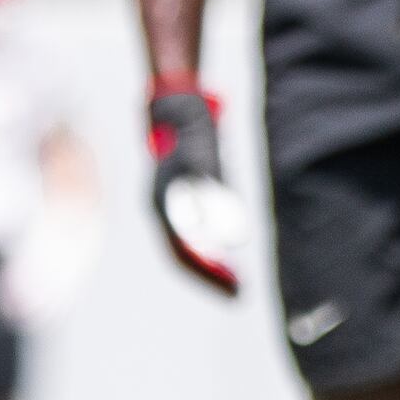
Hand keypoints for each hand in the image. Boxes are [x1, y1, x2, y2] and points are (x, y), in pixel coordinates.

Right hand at [146, 84, 249, 295]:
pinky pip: (195, 229)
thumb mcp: (198, 151)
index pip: (182, 250)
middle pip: (183, 252)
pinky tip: (227, 254)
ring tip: (234, 283)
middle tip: (237, 295)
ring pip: (187, 244)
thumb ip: (203, 180)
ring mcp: (172, 201)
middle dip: (208, 276)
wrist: (176, 104)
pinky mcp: (185, 194)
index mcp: (162, 203)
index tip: (232, 289)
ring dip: (210, 264)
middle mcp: (164, 207)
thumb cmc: (188, 126)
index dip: (205, 273)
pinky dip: (211, 245)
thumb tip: (212, 213)